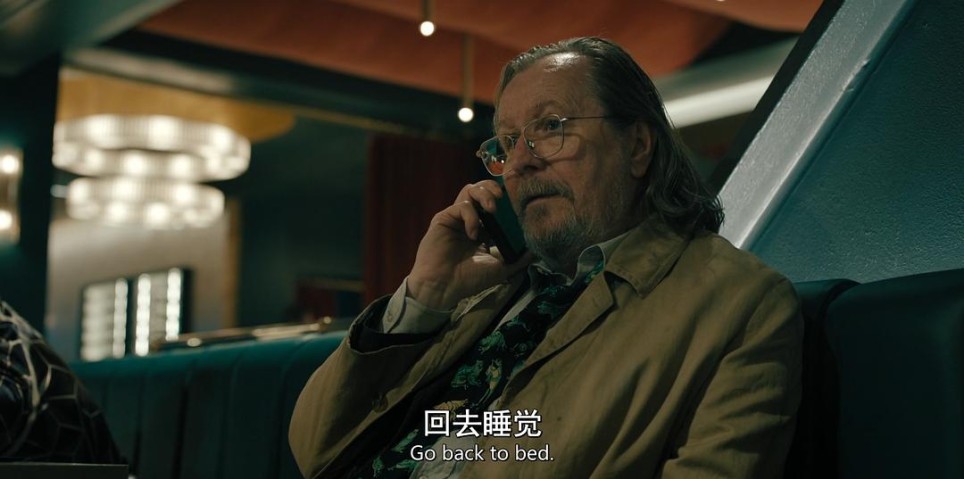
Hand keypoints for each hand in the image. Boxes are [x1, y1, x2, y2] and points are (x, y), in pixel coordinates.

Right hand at [407, 180, 532, 309]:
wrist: (444, 287)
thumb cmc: (469, 279)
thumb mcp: (501, 268)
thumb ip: (519, 258)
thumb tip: (537, 251)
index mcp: (484, 230)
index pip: (496, 206)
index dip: (506, 201)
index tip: (517, 203)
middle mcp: (470, 220)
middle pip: (481, 190)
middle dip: (493, 188)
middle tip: (503, 197)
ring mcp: (456, 218)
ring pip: (469, 190)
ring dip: (483, 194)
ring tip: (492, 208)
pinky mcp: (444, 218)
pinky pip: (460, 206)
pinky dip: (470, 216)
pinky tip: (473, 234)